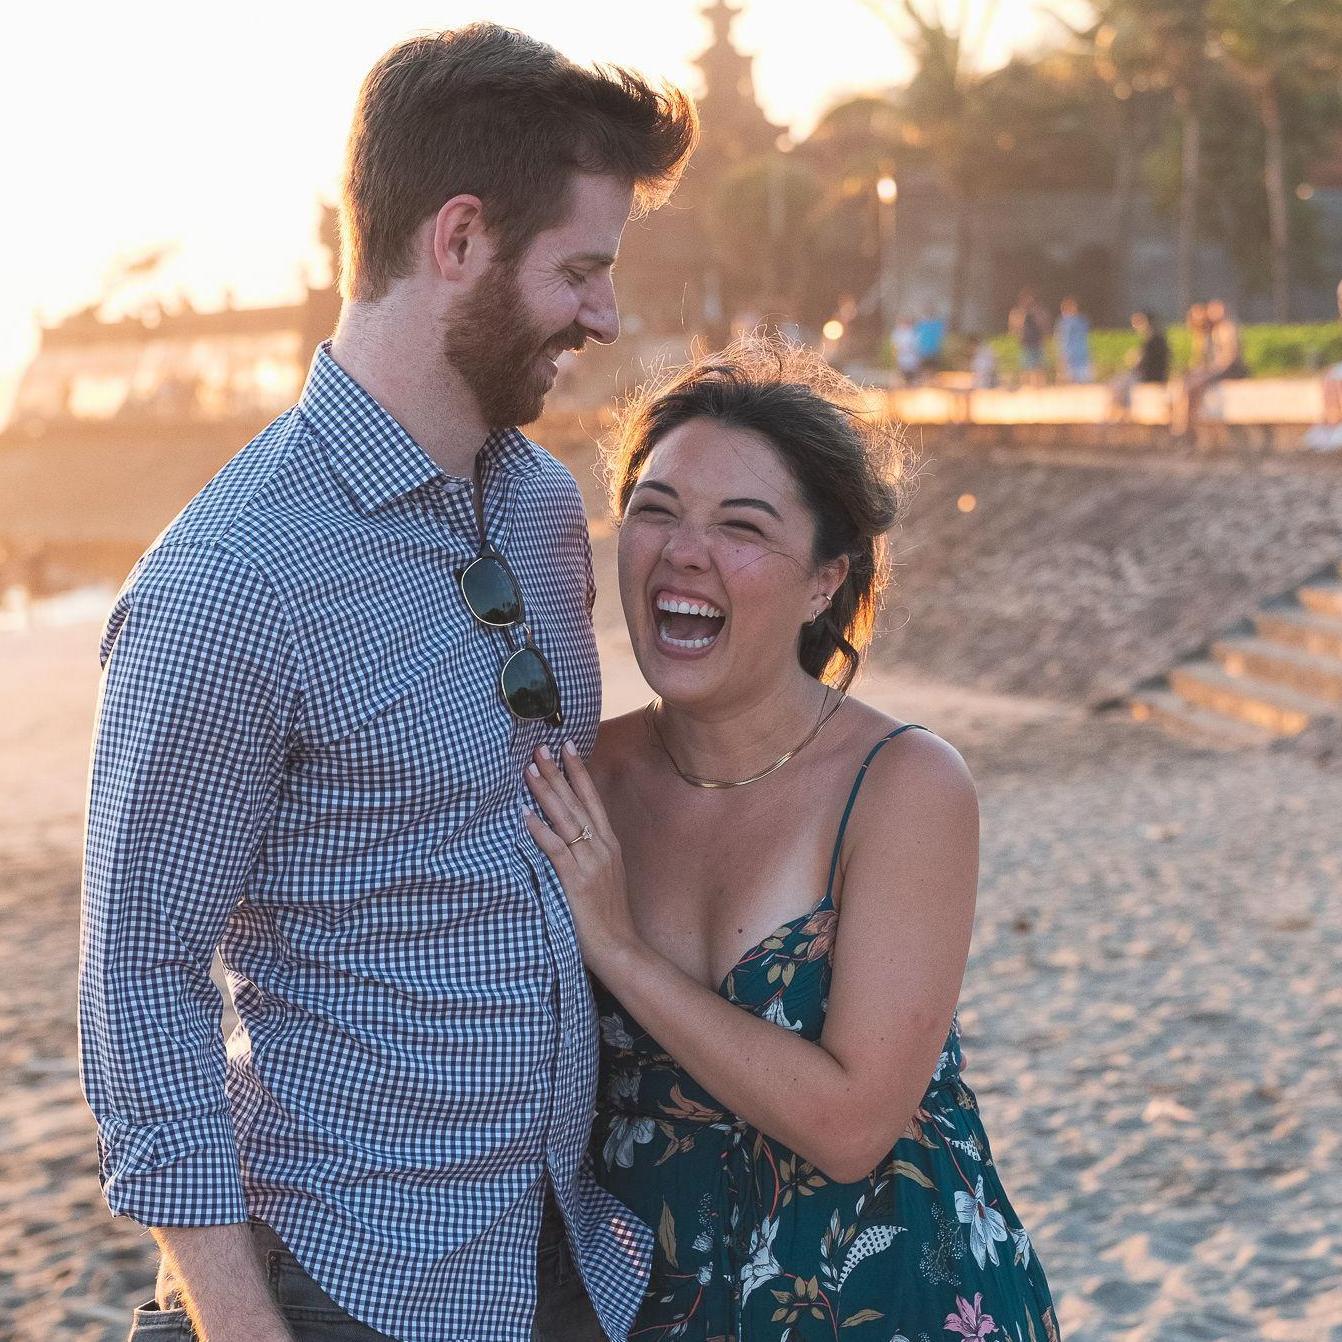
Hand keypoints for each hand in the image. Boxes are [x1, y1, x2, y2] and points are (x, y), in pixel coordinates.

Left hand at [523, 742, 637, 970]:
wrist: (620, 947)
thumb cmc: (607, 916)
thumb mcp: (602, 876)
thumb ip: (587, 853)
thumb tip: (565, 833)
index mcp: (608, 844)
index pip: (592, 799)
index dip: (579, 771)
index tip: (567, 746)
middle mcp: (602, 847)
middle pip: (577, 801)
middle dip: (557, 772)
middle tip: (540, 748)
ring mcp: (591, 863)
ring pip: (566, 818)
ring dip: (546, 792)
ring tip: (529, 770)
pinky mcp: (577, 881)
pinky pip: (556, 849)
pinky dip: (540, 830)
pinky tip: (525, 816)